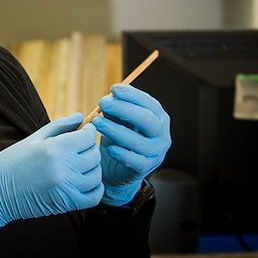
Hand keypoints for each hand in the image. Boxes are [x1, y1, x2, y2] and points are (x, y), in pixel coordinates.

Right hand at [0, 113, 103, 242]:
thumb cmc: (11, 161)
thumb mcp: (33, 138)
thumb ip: (60, 125)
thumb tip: (81, 116)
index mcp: (52, 148)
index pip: (87, 136)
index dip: (88, 131)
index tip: (84, 131)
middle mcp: (62, 168)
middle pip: (94, 154)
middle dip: (90, 148)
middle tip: (80, 147)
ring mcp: (66, 188)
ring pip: (97, 174)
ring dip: (92, 167)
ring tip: (80, 163)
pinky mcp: (67, 204)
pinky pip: (95, 195)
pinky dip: (95, 187)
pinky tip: (84, 180)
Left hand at [92, 84, 170, 206]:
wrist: (117, 168)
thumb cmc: (119, 137)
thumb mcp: (118, 120)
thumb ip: (115, 110)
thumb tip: (109, 98)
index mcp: (158, 117)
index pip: (148, 103)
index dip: (131, 95)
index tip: (113, 89)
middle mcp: (161, 134)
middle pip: (146, 119)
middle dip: (123, 109)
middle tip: (102, 103)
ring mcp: (156, 152)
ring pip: (138, 141)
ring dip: (115, 130)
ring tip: (96, 122)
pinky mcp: (145, 168)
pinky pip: (135, 161)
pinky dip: (123, 154)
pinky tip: (110, 148)